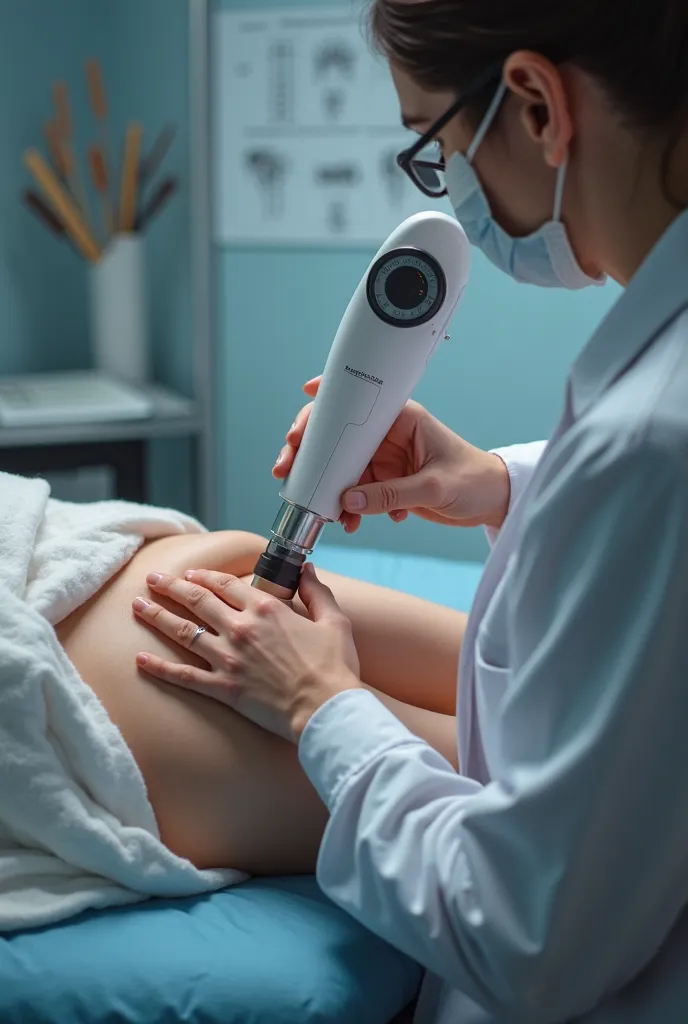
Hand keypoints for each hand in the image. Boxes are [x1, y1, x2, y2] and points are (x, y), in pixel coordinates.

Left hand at [132, 564, 360, 742]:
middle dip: (171, 586)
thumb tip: (307, 569)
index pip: (227, 584)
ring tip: (137, 604)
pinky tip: (139, 659)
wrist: (324, 708)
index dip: (206, 576)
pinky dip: (159, 667)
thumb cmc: (333, 667)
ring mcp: (228, 658)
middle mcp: (241, 628)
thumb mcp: (334, 621)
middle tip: (152, 579)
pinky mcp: (222, 688)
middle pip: (197, 600)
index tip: (191, 574)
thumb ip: (317, 592)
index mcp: (266, 608)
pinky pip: (183, 675)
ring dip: (157, 615)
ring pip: (183, 630)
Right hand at [275, 377, 510, 531]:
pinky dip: (351, 509)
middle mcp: (388, 435)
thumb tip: (348, 502)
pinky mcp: (385, 483)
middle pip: (337, 438)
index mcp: (402, 418)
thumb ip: (390, 495)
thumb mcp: (434, 487)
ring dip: (331, 491)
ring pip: (342, 470)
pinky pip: (356, 493)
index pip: (354, 403)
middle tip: (287, 470)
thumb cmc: (474, 479)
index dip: (323, 408)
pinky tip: (357, 523)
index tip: (300, 423)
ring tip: (328, 514)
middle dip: (311, 455)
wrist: (493, 501)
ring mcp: (385, 459)